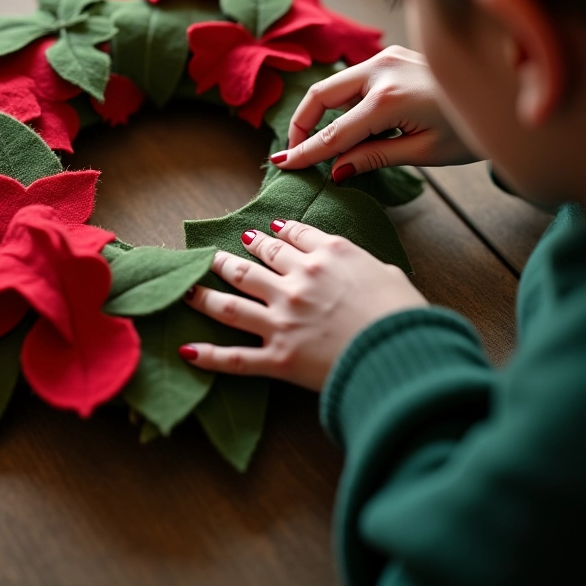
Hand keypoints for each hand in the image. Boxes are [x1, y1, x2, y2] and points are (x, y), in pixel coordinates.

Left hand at [181, 220, 427, 391]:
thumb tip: (354, 265)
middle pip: (253, 263)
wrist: (403, 355)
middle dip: (231, 257)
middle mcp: (296, 282)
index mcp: (327, 256)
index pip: (292, 236)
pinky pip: (236, 358)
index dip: (274, 233)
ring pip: (230, 303)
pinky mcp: (278, 358)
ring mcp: (282, 319)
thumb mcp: (388, 273)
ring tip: (186, 289)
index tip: (261, 232)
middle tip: (215, 255)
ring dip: (203, 294)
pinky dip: (208, 356)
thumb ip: (361, 263)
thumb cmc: (404, 314)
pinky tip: (186, 351)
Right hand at [271, 46, 480, 179]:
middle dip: (302, 124)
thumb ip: (372, 158)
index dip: (305, 151)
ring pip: (333, 84)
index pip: (334, 132)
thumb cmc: (471, 130)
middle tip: (295, 152)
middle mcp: (382, 69)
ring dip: (319, 112)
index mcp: (389, 99)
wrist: (506, 95)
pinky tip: (345, 123)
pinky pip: (352, 79)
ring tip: (317, 141)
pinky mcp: (391, 55)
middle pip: (321, 95)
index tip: (282, 165)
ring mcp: (386, 57)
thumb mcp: (422, 152)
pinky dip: (340, 101)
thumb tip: (334, 170)